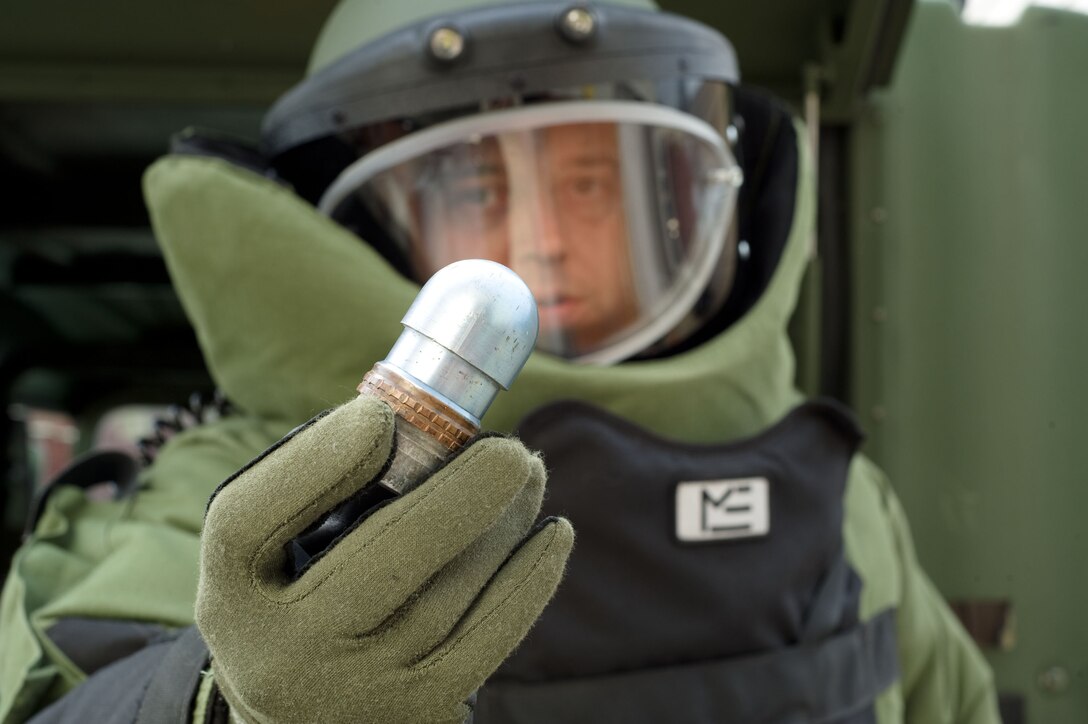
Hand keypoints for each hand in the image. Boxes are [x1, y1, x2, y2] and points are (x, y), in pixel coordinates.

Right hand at [196, 395, 572, 722]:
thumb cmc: (297, 612)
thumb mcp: (268, 565)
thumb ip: (310, 497)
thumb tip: (407, 417)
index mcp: (231, 602)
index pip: (248, 519)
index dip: (317, 457)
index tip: (378, 414)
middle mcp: (282, 657)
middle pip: (383, 554)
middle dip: (464, 490)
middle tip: (508, 447)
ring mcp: (357, 691)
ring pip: (451, 589)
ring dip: (506, 521)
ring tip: (529, 475)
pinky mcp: (421, 711)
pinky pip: (492, 633)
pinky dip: (531, 576)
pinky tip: (553, 534)